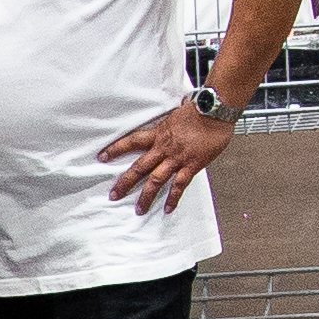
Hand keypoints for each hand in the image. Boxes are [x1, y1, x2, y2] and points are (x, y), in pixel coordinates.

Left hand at [102, 96, 235, 213]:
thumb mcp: (177, 114)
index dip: (115, 149)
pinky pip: (180, 185)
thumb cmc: (200, 110)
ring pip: (156, 180)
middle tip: (114, 195)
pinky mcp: (192, 165)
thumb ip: (169, 124)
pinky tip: (168, 208)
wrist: (216, 111)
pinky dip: (174, 198)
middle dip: (125, 182)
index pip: (132, 141)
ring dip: (146, 196)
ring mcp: (177, 158)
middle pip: (139, 167)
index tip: (102, 157)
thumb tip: (166, 123)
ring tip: (139, 209)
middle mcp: (164, 148)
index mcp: (159, 133)